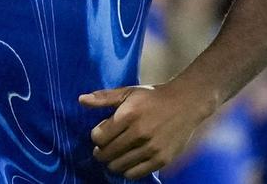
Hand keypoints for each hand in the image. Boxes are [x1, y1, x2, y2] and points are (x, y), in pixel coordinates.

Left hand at [79, 82, 209, 178]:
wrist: (186, 103)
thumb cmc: (153, 97)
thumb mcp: (128, 92)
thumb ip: (104, 97)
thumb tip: (81, 100)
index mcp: (128, 115)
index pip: (98, 137)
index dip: (96, 136)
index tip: (101, 133)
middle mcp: (139, 133)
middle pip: (106, 154)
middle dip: (101, 152)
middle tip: (105, 148)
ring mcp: (151, 148)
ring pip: (118, 166)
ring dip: (112, 162)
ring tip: (115, 155)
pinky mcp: (161, 159)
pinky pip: (135, 174)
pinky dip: (127, 170)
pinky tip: (128, 161)